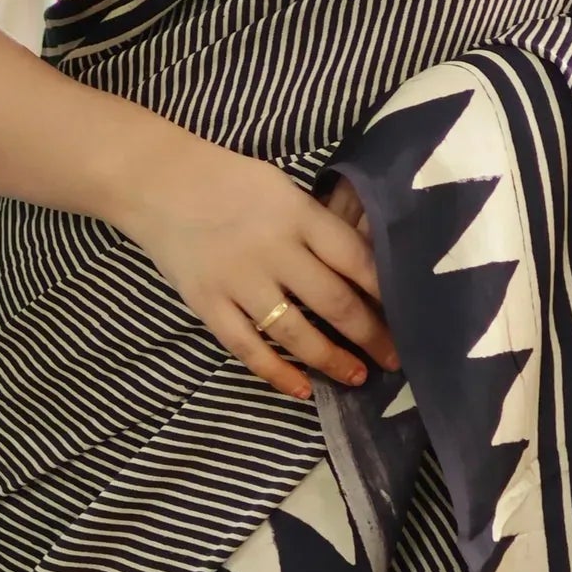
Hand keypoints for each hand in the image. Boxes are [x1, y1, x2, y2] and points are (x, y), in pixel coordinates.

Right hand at [116, 140, 399, 400]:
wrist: (157, 181)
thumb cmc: (230, 181)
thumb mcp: (283, 189)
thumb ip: (318, 225)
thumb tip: (365, 266)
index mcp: (298, 215)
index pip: (355, 259)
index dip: (387, 292)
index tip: (414, 314)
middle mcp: (273, 249)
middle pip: (334, 301)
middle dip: (371, 335)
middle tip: (396, 359)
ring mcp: (238, 280)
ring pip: (296, 332)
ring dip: (331, 360)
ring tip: (357, 376)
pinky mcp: (208, 303)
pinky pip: (247, 348)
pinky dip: (276, 373)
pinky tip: (301, 389)